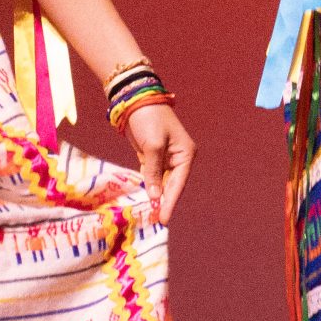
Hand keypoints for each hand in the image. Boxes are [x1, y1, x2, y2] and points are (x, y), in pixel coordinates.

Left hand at [123, 101, 194, 222]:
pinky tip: (146, 199)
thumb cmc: (149, 119)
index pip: (178, 183)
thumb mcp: (153, 146)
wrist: (135, 100)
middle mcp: (179, 158)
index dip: (170, 202)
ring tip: (151, 214)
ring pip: (162, 182)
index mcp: (185, 154)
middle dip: (164, 201)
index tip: (163, 218)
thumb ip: (154, 172)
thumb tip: (155, 195)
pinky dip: (149, 186)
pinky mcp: (153, 156)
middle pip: (171, 185)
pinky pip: (152, 176)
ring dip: (156, 196)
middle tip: (156, 220)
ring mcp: (166, 158)